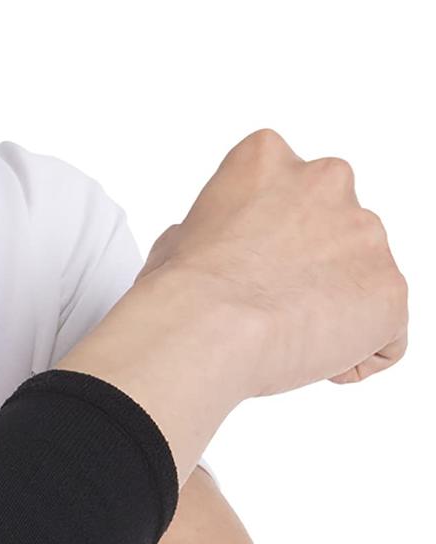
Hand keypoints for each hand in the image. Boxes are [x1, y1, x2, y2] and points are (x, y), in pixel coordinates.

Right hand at [136, 128, 407, 394]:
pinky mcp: (390, 292)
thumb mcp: (176, 241)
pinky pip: (386, 332)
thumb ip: (213, 232)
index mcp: (268, 160)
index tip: (252, 266)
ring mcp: (366, 236)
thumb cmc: (183, 292)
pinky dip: (356, 352)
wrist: (205, 331)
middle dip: (312, 268)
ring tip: (287, 337)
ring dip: (334, 308)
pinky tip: (314, 360)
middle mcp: (326, 182)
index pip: (290, 190)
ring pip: (362, 278)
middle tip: (271, 305)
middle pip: (335, 228)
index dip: (272, 237)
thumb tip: (206, 249)